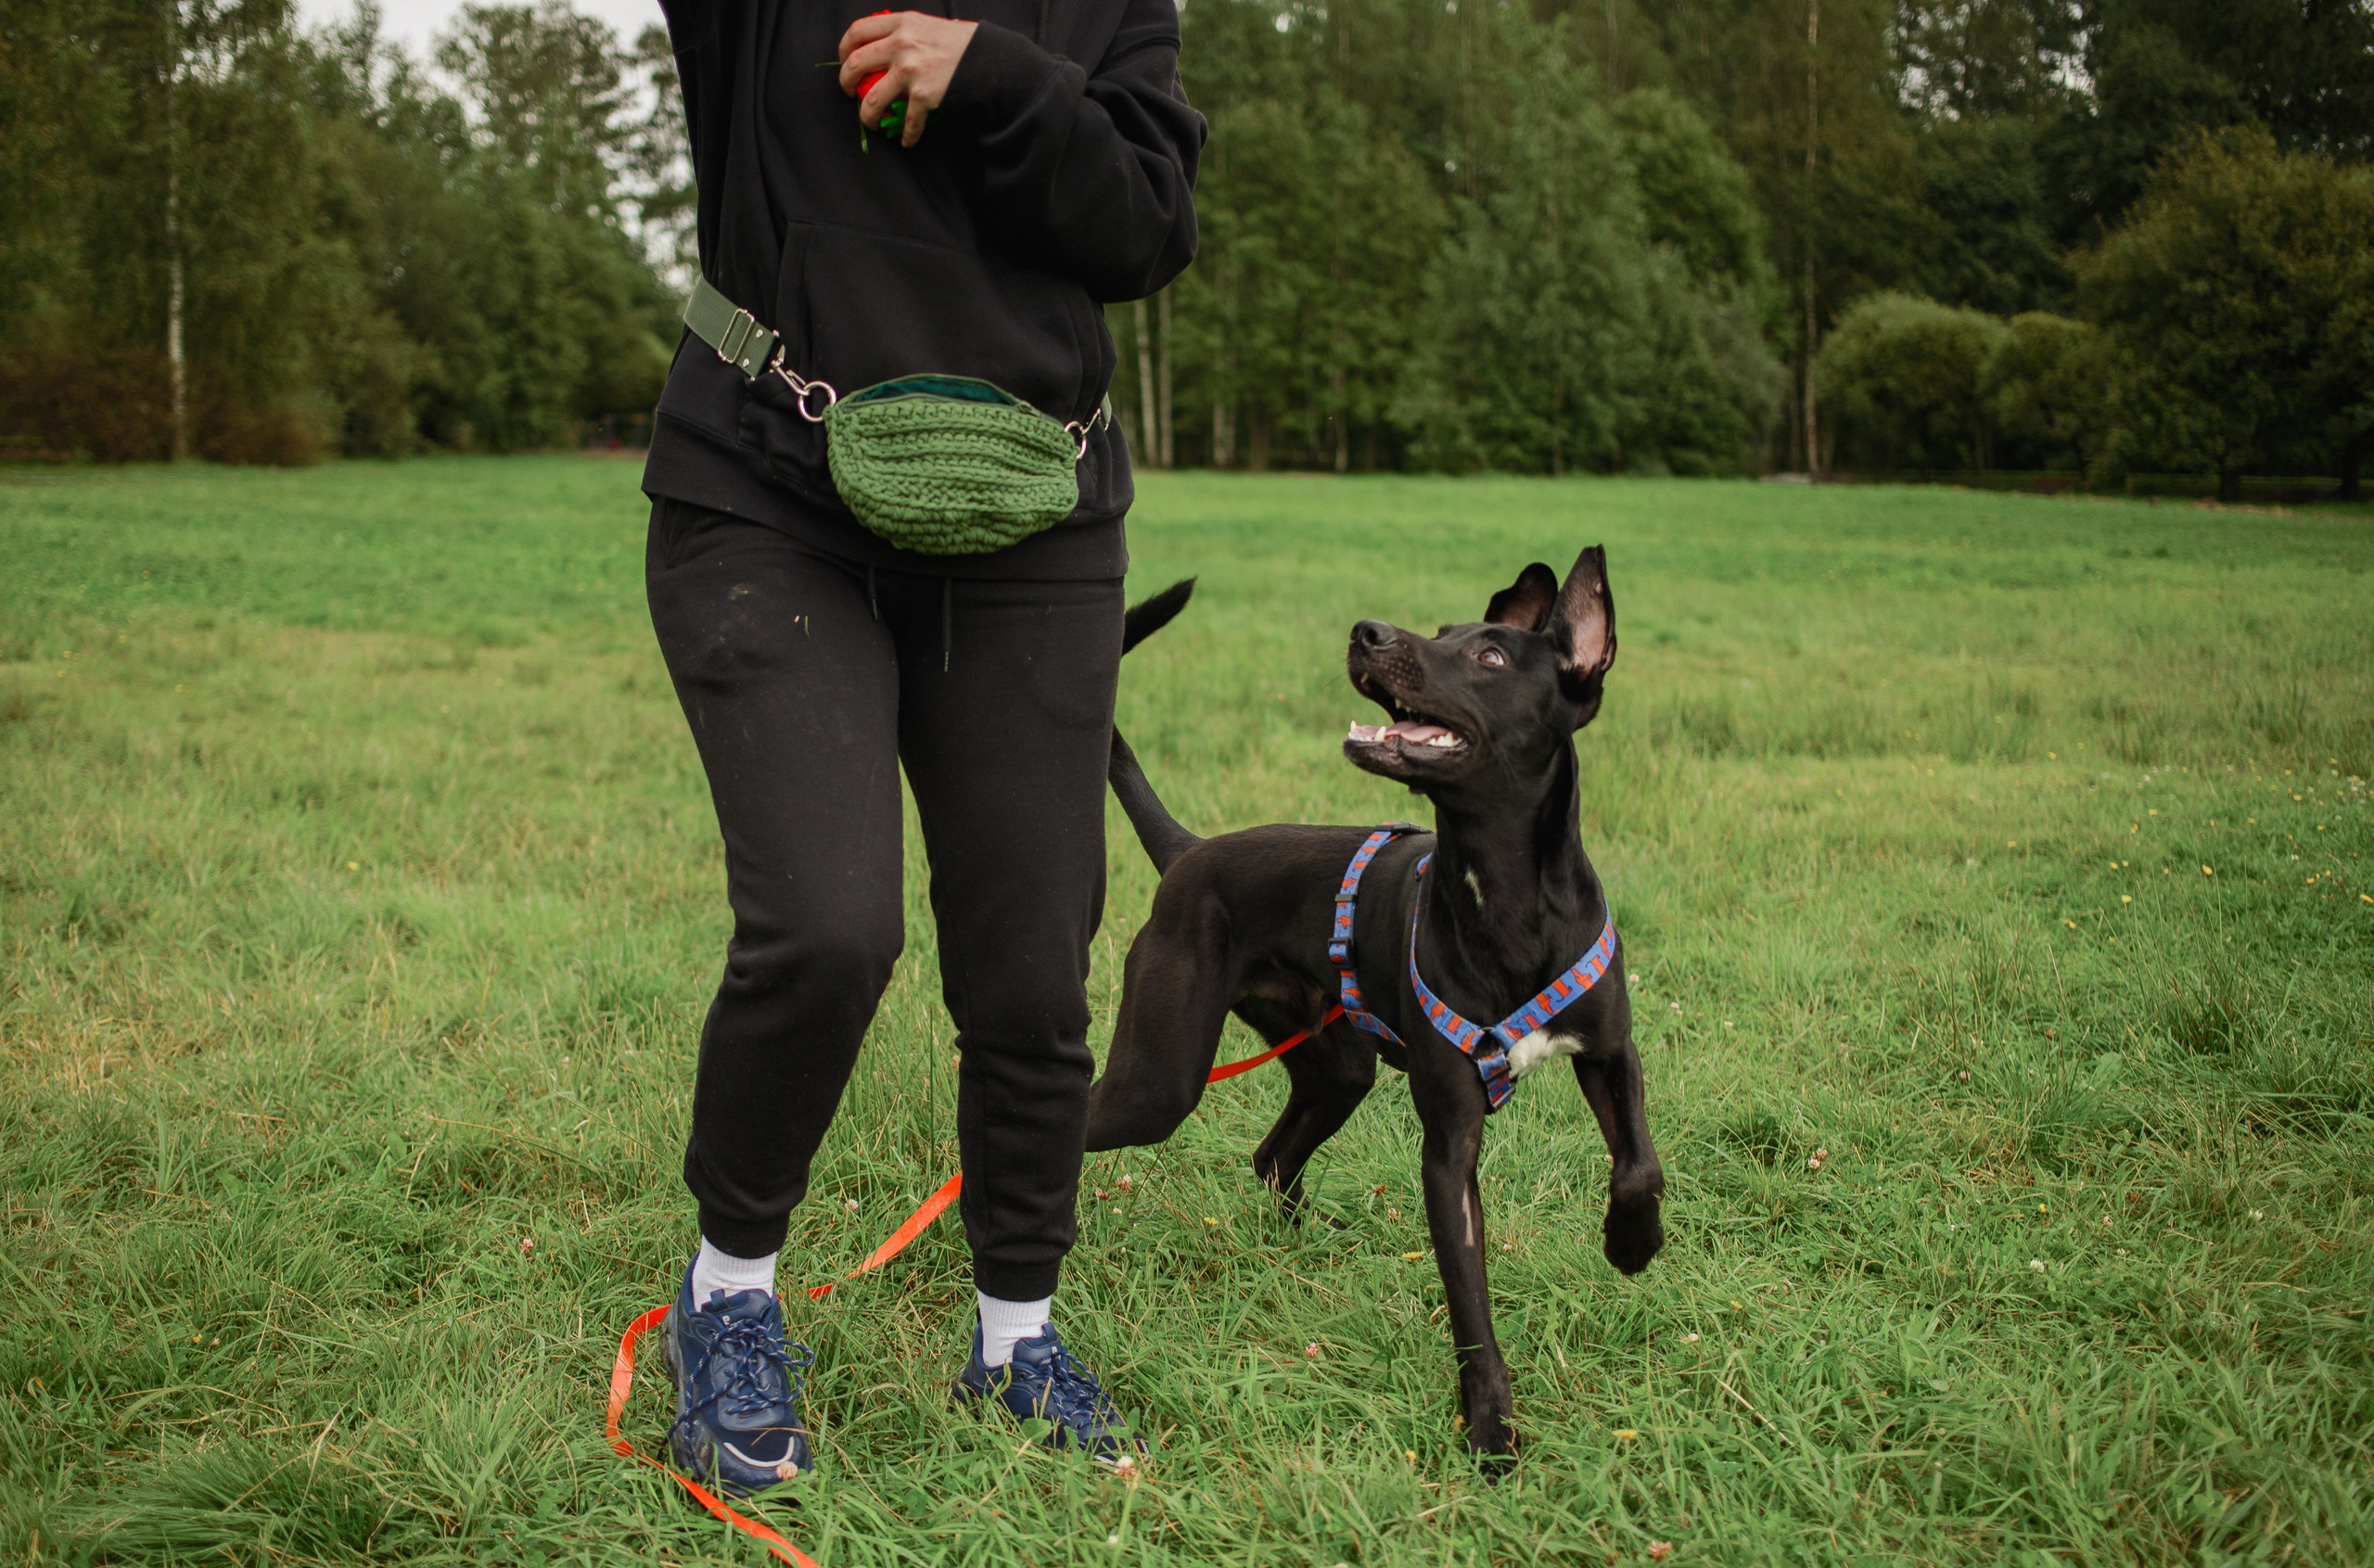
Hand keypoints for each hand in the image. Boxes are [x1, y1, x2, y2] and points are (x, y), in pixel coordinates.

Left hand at [837, 11, 977, 147]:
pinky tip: (908, 140)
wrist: (989, 59)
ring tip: (871, 122)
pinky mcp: (923, 95)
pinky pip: (908, 121)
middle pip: (855, 64)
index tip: (845, 60)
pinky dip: (907, 135)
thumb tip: (887, 48)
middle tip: (850, 92)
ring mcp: (910, 71)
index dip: (844, 48)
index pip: (858, 31)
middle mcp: (901, 44)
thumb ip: (906, 33)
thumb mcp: (929, 26)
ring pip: (872, 100)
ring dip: (867, 116)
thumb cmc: (963, 43)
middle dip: (846, 82)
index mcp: (902, 23)